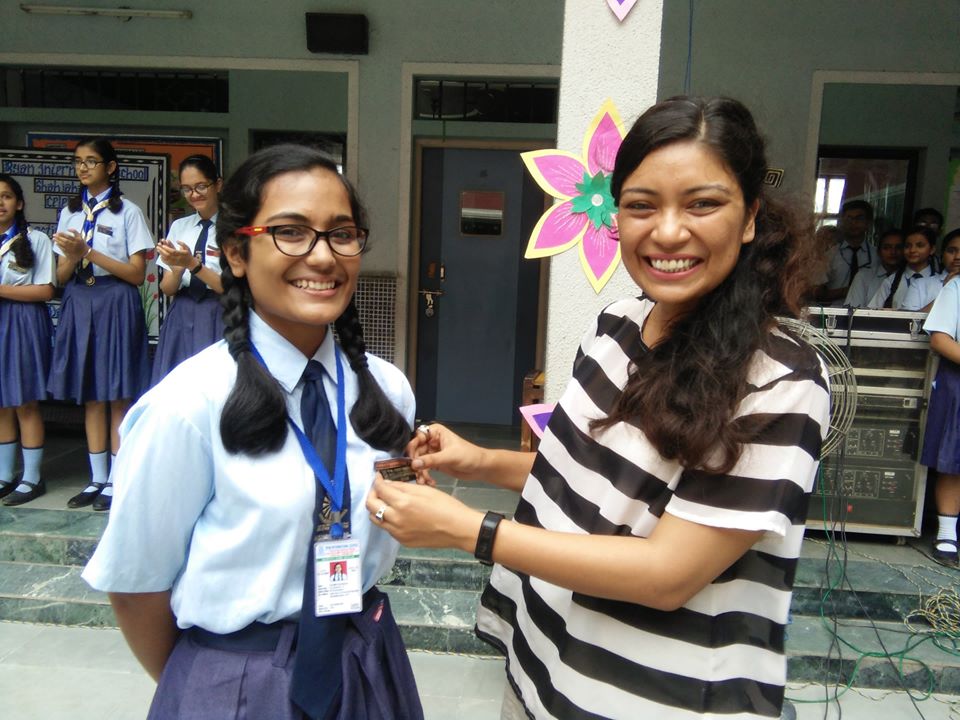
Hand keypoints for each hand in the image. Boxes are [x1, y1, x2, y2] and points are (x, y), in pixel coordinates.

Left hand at [53, 229, 87, 262]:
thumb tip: (68, 229)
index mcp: (77, 240)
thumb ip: (75, 232)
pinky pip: (63, 249)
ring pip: (64, 244)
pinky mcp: (70, 252)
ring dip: (58, 241)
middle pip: (65, 240)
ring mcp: (72, 249)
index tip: (58, 232)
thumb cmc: (81, 243)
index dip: (63, 234)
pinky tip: (56, 243)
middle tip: (54, 235)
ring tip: (54, 238)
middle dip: (59, 237)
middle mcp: (74, 244)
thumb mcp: (80, 236)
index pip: (69, 236)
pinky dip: (59, 246)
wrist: (84, 252)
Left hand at [156, 239, 196, 269]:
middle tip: (158, 246)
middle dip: (162, 250)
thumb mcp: (187, 248)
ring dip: (161, 254)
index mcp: (181, 254)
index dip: (167, 248)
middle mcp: (177, 258)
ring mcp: (175, 262)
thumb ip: (182, 244)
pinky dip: (163, 258)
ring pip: (166, 258)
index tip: (163, 245)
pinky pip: (166, 262)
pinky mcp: (173, 264)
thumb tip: (176, 241)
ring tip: (158, 249)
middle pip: (168, 255)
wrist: (189, 263)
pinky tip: (160, 255)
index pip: (173, 251)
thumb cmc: (188, 254)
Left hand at [365, 475, 482, 550]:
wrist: (458, 529)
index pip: (380, 489)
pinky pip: (388, 529)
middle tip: (379, 489)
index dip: (377, 481)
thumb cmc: (445, 505)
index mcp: (402, 503)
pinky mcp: (402, 541)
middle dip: (372, 494)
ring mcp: (397, 533)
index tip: (378, 476)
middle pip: (371, 505)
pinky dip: (388, 520)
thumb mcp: (425, 490)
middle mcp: (395, 519)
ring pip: (376, 519)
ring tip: (385, 502)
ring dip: (376, 508)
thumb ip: (403, 487)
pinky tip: (397, 515)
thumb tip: (387, 484)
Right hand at [406, 422, 486, 483]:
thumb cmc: (469, 456)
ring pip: (418, 461)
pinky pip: (424, 469)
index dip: (412, 447)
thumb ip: (431, 460)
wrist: (480, 467)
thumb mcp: (449, 457)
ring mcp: (433, 453)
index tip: (411, 459)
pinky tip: (429, 482)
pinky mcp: (435, 463)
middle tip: (416, 473)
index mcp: (436, 432)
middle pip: (416, 450)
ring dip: (419, 472)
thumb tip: (414, 463)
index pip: (418, 436)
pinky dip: (424, 476)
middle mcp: (432, 441)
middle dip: (415, 463)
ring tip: (423, 480)